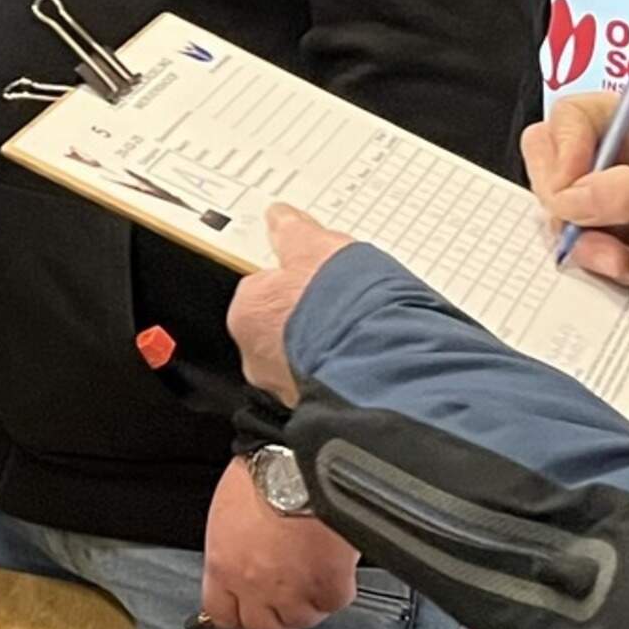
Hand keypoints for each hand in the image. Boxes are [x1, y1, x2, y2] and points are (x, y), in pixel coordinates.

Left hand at [199, 457, 358, 628]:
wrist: (304, 462)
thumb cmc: (266, 472)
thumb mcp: (229, 512)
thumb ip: (233, 549)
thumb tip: (241, 567)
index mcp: (223, 566)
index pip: (222, 616)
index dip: (238, 618)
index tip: (247, 614)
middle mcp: (254, 587)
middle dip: (276, 620)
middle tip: (287, 602)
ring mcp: (292, 592)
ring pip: (302, 620)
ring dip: (309, 602)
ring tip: (315, 573)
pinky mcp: (328, 587)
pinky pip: (333, 603)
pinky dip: (336, 588)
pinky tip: (334, 564)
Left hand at [229, 205, 357, 406]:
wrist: (380, 362)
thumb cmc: (342, 304)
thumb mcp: (317, 248)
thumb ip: (294, 232)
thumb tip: (280, 218)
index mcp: (248, 312)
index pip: (261, 292)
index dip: (294, 283)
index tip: (317, 280)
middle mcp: (257, 357)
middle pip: (280, 331)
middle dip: (309, 321)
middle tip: (345, 307)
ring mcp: (286, 389)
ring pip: (304, 363)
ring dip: (328, 350)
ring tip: (365, 334)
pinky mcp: (317, 411)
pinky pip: (327, 387)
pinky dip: (344, 375)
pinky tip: (370, 361)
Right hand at [526, 89, 628, 289]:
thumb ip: (623, 191)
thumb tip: (568, 202)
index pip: (567, 117)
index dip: (562, 153)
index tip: (573, 193)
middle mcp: (613, 153)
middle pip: (550, 163)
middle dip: (563, 203)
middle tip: (583, 226)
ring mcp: (608, 194)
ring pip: (559, 211)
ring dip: (586, 243)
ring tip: (625, 260)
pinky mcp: (612, 232)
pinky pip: (579, 244)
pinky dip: (599, 262)